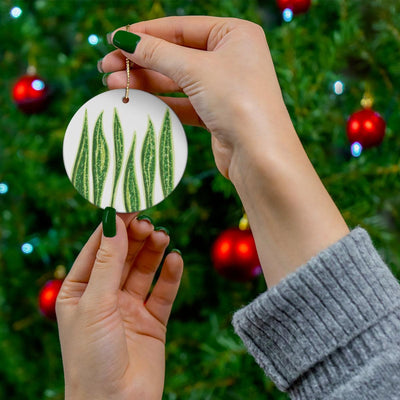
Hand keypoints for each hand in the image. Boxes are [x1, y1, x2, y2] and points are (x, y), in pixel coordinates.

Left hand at [56, 214, 182, 399]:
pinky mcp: (153, 320)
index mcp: (80, 290)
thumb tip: (114, 221)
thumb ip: (108, 261)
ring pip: (144, 269)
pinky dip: (170, 275)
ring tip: (162, 236)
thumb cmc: (92, 358)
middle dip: (135, 237)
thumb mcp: (95, 303)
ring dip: (153, 251)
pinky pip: (163, 291)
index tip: (129, 204)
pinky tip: (175, 260)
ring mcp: (129, 307)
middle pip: (123, 255)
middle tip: (148, 223)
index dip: (113, 226)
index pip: (98, 248)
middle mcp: (105, 296)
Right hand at [101, 16, 291, 178]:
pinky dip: (160, 102)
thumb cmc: (238, 102)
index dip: (145, 33)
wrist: (259, 155)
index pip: (181, 27)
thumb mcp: (195, 69)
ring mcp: (224, 87)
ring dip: (145, 82)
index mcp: (234, 34)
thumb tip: (124, 39)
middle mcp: (231, 58)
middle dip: (140, 60)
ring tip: (112, 84)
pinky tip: (135, 101)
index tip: (114, 39)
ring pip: (177, 79)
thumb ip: (158, 53)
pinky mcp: (216, 113)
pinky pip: (183, 102)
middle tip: (106, 66)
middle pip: (176, 54)